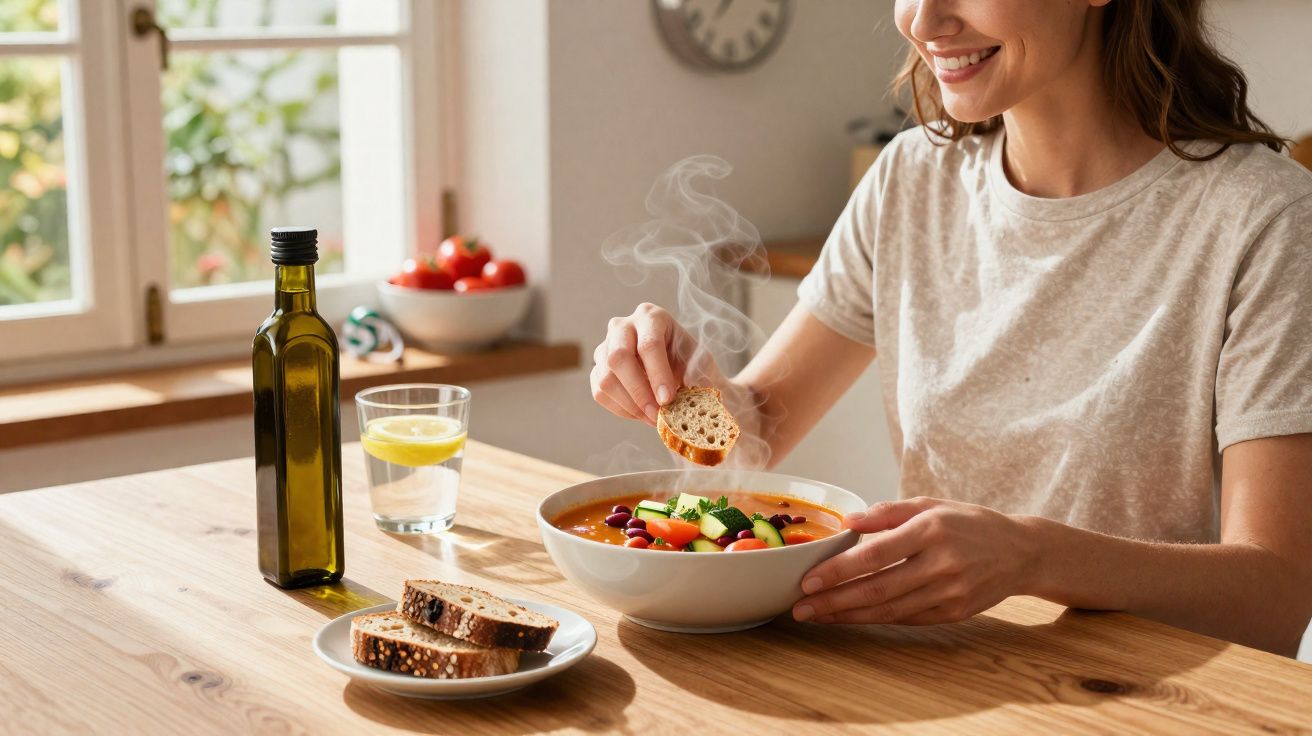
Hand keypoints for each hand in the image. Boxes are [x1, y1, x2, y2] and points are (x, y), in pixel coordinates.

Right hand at [590, 303, 724, 425]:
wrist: (678, 367)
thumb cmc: (689, 361)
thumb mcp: (701, 363)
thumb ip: (697, 378)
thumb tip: (692, 403)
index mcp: (651, 317)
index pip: (648, 344)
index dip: (657, 374)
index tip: (668, 399)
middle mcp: (622, 326)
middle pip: (618, 357)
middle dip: (638, 391)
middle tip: (657, 414)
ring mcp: (605, 347)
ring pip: (606, 378)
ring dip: (630, 405)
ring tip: (653, 417)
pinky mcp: (597, 369)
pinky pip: (600, 393)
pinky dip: (621, 410)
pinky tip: (641, 413)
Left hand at [793, 497, 1038, 624]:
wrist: (1022, 552)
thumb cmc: (969, 523)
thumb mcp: (931, 504)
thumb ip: (887, 511)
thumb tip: (847, 520)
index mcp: (931, 530)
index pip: (875, 554)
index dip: (839, 571)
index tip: (809, 581)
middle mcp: (941, 563)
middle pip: (878, 588)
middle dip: (834, 601)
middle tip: (800, 608)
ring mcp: (950, 592)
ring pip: (889, 610)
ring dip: (849, 616)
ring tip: (818, 617)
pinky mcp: (954, 613)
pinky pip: (907, 619)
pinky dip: (876, 620)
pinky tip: (851, 618)